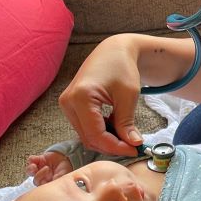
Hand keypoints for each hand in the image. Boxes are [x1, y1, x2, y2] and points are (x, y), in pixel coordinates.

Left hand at [26, 151, 71, 184]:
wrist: (67, 156)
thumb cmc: (66, 168)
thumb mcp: (63, 175)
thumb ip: (57, 180)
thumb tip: (52, 183)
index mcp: (48, 183)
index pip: (41, 186)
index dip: (42, 183)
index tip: (46, 180)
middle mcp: (43, 177)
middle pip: (35, 179)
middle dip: (38, 175)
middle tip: (47, 168)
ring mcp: (39, 168)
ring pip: (30, 171)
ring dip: (31, 169)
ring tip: (34, 166)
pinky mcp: (39, 160)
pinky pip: (31, 160)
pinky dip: (32, 159)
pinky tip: (35, 158)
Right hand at [58, 35, 143, 155]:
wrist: (113, 51)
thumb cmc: (122, 67)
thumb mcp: (129, 95)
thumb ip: (127, 122)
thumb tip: (132, 145)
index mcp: (81, 96)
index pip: (96, 134)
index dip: (116, 146)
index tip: (134, 150)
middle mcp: (68, 101)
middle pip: (89, 138)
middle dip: (111, 146)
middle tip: (133, 146)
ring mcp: (66, 104)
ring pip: (86, 135)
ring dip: (106, 140)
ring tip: (126, 134)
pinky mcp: (70, 106)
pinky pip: (84, 128)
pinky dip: (101, 132)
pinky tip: (115, 125)